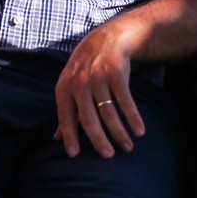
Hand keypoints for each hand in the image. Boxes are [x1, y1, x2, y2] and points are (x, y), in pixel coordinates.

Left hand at [52, 17, 146, 158]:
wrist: (105, 41)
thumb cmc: (84, 70)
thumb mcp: (70, 87)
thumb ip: (66, 113)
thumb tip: (57, 140)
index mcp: (64, 88)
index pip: (65, 116)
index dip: (69, 135)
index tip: (74, 154)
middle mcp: (79, 83)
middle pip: (89, 118)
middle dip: (99, 140)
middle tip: (108, 156)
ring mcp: (98, 78)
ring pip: (109, 112)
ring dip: (120, 132)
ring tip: (127, 147)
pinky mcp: (116, 74)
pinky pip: (126, 101)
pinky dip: (133, 118)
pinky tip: (139, 131)